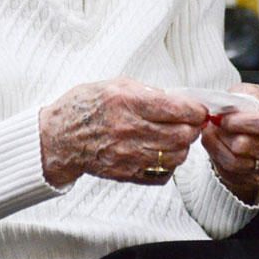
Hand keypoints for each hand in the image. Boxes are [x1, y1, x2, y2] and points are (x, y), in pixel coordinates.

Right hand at [39, 78, 207, 187]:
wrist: (59, 137)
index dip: (196, 109)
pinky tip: (162, 152)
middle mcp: (130, 130)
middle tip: (190, 123)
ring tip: (176, 137)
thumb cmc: (85, 107)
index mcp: (127, 102)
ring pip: (177, 156)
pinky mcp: (128, 173)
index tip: (199, 109)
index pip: (177, 109)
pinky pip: (163, 173)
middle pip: (182, 135)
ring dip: (183, 146)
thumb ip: (148, 92)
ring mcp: (129, 155)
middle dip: (193, 128)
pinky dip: (169, 164)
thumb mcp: (116, 85)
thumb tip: (176, 100)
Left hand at [201, 85, 258, 204]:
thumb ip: (238, 96)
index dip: (237, 122)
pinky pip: (232, 174)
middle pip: (244, 145)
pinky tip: (216, 147)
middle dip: (221, 134)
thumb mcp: (252, 93)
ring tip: (209, 134)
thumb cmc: (258, 109)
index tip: (221, 117)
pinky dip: (218, 160)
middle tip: (211, 125)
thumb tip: (221, 107)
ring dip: (215, 147)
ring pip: (235, 162)